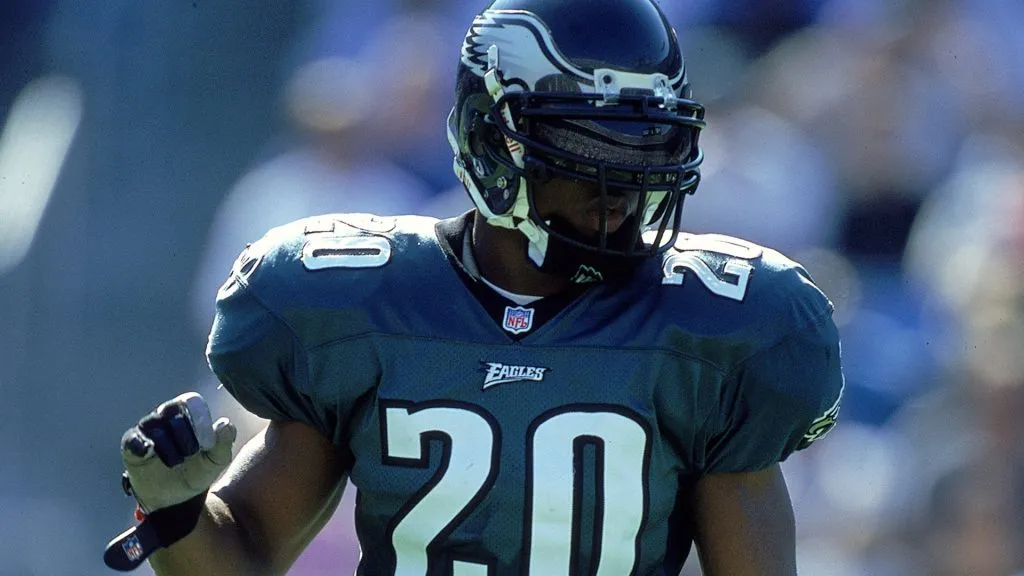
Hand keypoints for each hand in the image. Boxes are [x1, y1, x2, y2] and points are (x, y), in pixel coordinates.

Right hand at [121, 392, 236, 512]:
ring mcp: (147, 430)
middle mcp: (165, 416)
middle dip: (187, 436)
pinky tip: (149, 452)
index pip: (191, 402)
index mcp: (188, 413)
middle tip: (192, 454)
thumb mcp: (218, 459)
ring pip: (155, 428)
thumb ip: (225, 441)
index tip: (208, 444)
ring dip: (170, 449)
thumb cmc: (199, 469)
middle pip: (173, 412)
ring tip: (176, 462)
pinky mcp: (132, 447)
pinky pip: (132, 439)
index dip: (201, 420)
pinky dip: (140, 444)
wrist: (178, 497)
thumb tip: (224, 424)